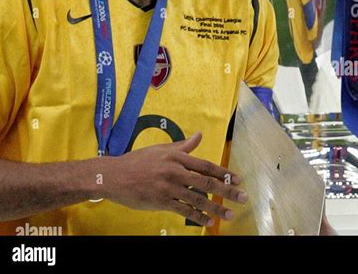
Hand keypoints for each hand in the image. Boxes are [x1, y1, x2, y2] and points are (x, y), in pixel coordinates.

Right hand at [102, 132, 246, 226]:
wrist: (115, 175)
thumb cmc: (139, 161)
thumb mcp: (162, 150)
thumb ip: (183, 146)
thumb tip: (199, 135)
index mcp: (177, 157)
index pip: (206, 166)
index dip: (223, 173)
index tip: (237, 179)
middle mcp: (176, 171)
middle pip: (207, 183)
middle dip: (227, 191)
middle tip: (242, 197)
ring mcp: (169, 187)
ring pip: (198, 199)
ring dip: (216, 208)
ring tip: (229, 215)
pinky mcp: (161, 201)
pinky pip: (184, 210)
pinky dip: (198, 216)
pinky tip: (208, 221)